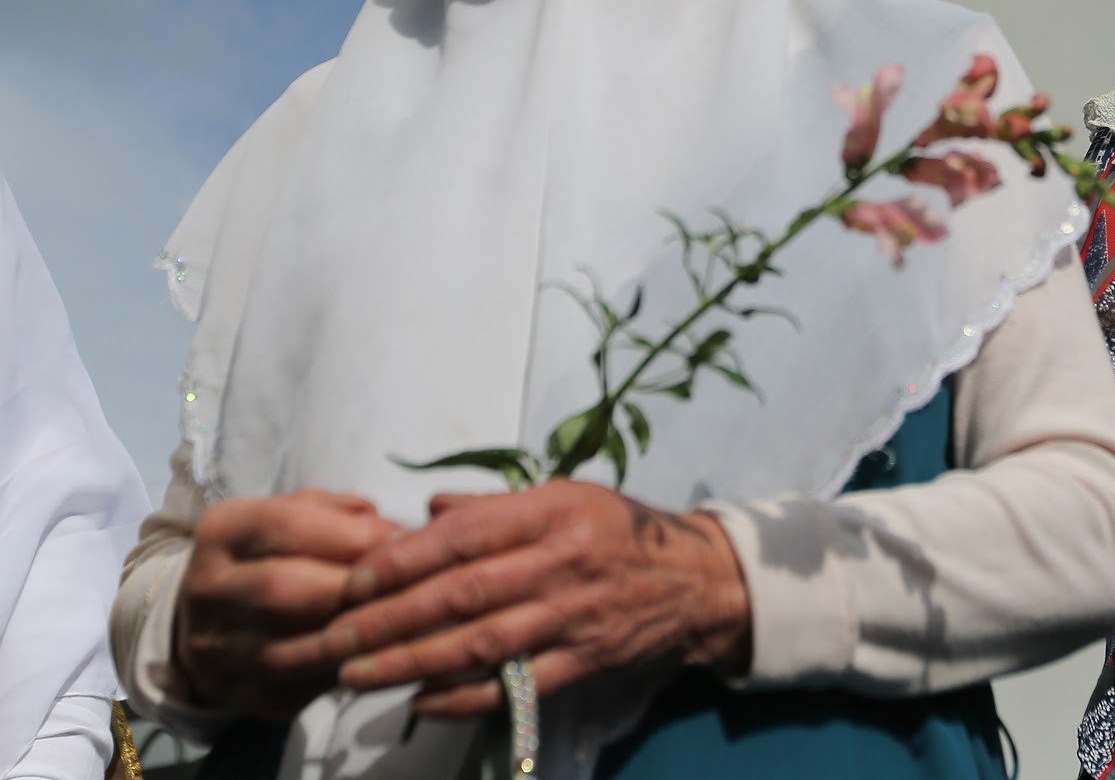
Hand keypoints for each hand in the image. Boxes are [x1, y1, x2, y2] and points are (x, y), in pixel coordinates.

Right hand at [174, 490, 402, 718]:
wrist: (212, 621)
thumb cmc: (275, 554)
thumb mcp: (298, 514)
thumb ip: (341, 513)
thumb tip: (391, 532)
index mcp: (223, 532)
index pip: (284, 526)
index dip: (350, 534)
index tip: (403, 540)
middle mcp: (208, 590)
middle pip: (283, 590)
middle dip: (353, 586)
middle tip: (407, 583)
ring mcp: (218, 651)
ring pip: (293, 648)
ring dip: (356, 635)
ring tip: (402, 619)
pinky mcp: (244, 695)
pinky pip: (304, 687)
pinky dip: (349, 669)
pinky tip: (382, 653)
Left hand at [316, 480, 751, 715]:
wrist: (697, 580)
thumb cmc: (620, 531)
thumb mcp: (566, 495)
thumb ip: (494, 507)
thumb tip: (426, 512)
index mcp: (553, 513)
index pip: (464, 536)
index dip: (402, 560)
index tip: (352, 580)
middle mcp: (562, 563)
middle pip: (463, 594)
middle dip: (390, 618)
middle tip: (334, 636)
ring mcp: (575, 617)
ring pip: (482, 643)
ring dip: (413, 662)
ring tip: (358, 674)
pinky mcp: (586, 662)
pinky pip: (518, 685)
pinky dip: (468, 699)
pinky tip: (422, 703)